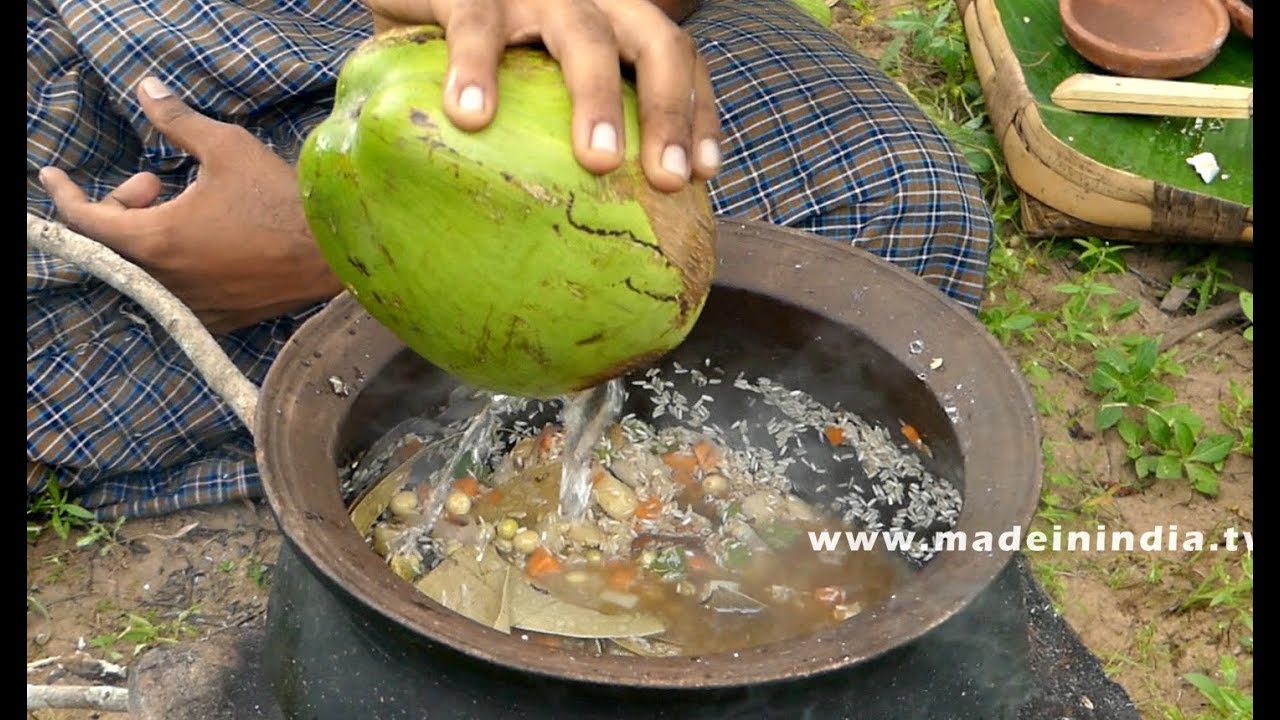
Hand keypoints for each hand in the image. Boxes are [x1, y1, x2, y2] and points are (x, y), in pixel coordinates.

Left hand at [38, 77, 343, 333]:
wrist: (334, 255)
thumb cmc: (280, 201)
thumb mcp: (227, 148)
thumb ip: (177, 121)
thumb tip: (147, 90)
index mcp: (156, 239)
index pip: (85, 219)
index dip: (65, 192)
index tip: (53, 174)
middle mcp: (165, 280)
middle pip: (114, 244)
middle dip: (122, 206)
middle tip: (155, 181)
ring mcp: (192, 304)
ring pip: (145, 267)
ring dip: (150, 233)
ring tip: (185, 207)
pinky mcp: (218, 318)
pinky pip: (176, 290)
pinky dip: (175, 262)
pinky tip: (205, 240)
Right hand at [365, 0, 720, 192]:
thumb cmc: (482, 59)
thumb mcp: (534, 86)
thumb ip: (564, 132)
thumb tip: (589, 233)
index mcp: (614, 22)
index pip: (678, 57)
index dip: (698, 112)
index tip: (703, 174)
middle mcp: (586, 0)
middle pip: (652, 43)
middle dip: (668, 112)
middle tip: (666, 178)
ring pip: (582, 35)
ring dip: (597, 98)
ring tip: (598, 159)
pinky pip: (477, 24)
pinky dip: (476, 69)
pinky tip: (472, 117)